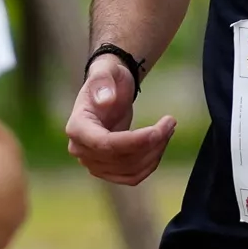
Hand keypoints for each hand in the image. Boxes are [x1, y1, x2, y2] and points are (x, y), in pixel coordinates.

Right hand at [64, 53, 174, 185]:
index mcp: (77, 127)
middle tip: (170, 122)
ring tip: (168, 129)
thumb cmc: (108, 79)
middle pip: (120, 159)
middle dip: (151, 143)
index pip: (104, 144)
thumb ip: (103, 82)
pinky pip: (132, 176)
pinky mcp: (107, 169)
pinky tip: (161, 144)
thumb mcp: (106, 71)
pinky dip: (150, 164)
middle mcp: (80, 149)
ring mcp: (93, 162)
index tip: (157, 131)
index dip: (133, 141)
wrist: (109, 91)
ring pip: (130, 170)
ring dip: (155, 152)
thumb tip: (105, 99)